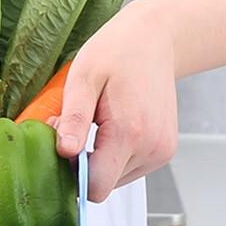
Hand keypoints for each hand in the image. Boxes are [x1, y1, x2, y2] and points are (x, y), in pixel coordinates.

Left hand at [52, 0, 177, 202]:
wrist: (155, 39)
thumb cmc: (116, 52)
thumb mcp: (83, 79)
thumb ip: (74, 119)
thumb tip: (65, 152)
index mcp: (130, 133)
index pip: (96, 187)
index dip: (71, 173)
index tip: (62, 144)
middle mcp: (152, 148)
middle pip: (103, 184)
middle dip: (81, 164)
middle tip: (76, 126)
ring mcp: (161, 152)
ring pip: (115, 180)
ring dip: (98, 160)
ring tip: (96, 123)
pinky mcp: (163, 151)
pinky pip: (127, 169)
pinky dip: (113, 156)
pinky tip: (110, 128)